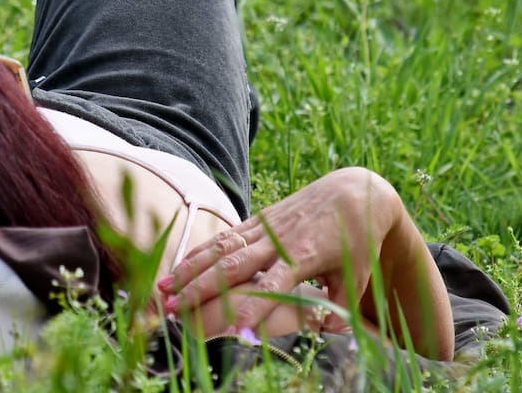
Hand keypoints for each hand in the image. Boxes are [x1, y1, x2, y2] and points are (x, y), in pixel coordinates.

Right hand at [158, 167, 402, 333]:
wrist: (353, 192)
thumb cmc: (358, 239)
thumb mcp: (357, 273)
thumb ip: (341, 304)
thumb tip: (330, 330)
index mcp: (304, 256)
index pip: (272, 286)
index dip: (252, 307)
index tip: (232, 329)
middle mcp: (278, 240)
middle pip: (233, 267)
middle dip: (201, 288)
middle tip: (173, 308)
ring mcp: (265, 227)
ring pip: (221, 249)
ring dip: (191, 268)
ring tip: (164, 287)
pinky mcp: (259, 219)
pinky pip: (224, 237)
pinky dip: (200, 252)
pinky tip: (179, 265)